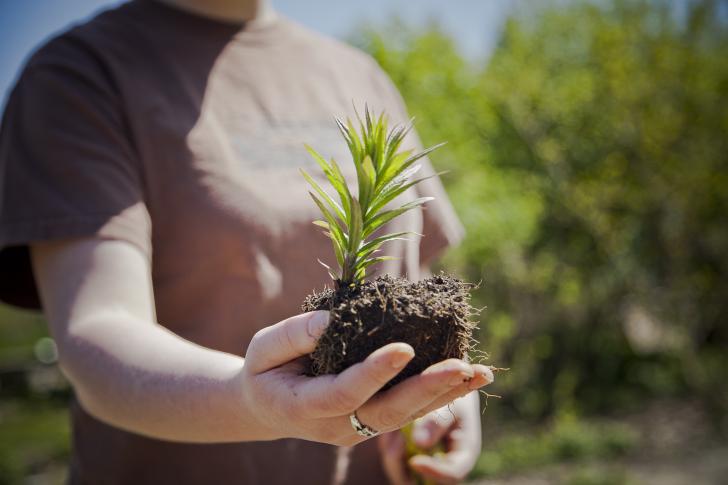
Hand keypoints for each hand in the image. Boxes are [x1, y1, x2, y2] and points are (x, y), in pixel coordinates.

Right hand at [241, 310, 493, 445]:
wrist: (267, 406)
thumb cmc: (265, 370)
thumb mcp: (263, 348)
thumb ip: (295, 335)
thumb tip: (333, 320)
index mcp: (305, 407)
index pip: (346, 393)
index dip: (375, 372)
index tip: (404, 347)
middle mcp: (337, 426)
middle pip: (388, 412)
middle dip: (426, 389)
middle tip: (460, 366)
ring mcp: (358, 429)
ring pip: (406, 416)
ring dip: (445, 394)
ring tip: (480, 372)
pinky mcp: (373, 421)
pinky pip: (410, 411)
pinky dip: (442, 395)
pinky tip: (471, 378)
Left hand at [378, 391, 482, 484]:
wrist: (443, 383)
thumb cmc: (453, 391)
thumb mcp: (451, 403)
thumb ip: (437, 423)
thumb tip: (419, 443)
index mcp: (463, 454)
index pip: (453, 474)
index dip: (434, 472)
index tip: (415, 461)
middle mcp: (443, 463)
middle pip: (422, 482)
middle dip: (404, 466)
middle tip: (396, 440)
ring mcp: (424, 460)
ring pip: (402, 474)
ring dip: (392, 454)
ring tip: (392, 428)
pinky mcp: (408, 454)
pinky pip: (392, 459)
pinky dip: (387, 445)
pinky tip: (389, 426)